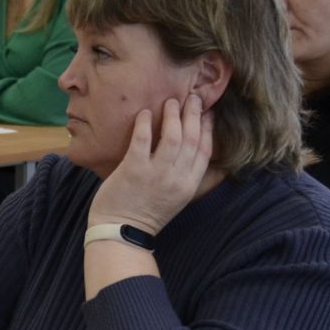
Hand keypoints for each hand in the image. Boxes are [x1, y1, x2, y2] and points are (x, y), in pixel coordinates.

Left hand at [88, 95, 212, 235]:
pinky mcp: (133, 170)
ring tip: (170, 101)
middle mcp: (177, 178)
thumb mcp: (177, 198)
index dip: (208, 128)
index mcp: (189, 184)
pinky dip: (145, 124)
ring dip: (173, 115)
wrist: (121, 232)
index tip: (207, 112)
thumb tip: (197, 155)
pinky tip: (144, 112)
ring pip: (172, 137)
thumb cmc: (146, 213)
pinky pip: (143, 140)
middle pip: (192, 138)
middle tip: (193, 97)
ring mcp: (156, 174)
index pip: (205, 150)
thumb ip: (188, 177)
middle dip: (194, 114)